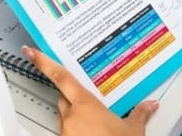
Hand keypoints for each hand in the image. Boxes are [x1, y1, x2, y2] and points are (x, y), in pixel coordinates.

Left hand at [22, 46, 157, 135]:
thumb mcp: (133, 130)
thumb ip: (140, 113)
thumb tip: (150, 106)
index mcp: (86, 105)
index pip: (61, 77)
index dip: (44, 62)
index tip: (31, 52)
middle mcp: (71, 117)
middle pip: (63, 98)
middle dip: (73, 97)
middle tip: (88, 101)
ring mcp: (66, 133)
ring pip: (64, 117)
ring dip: (74, 117)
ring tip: (94, 124)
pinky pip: (67, 133)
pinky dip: (76, 132)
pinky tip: (89, 134)